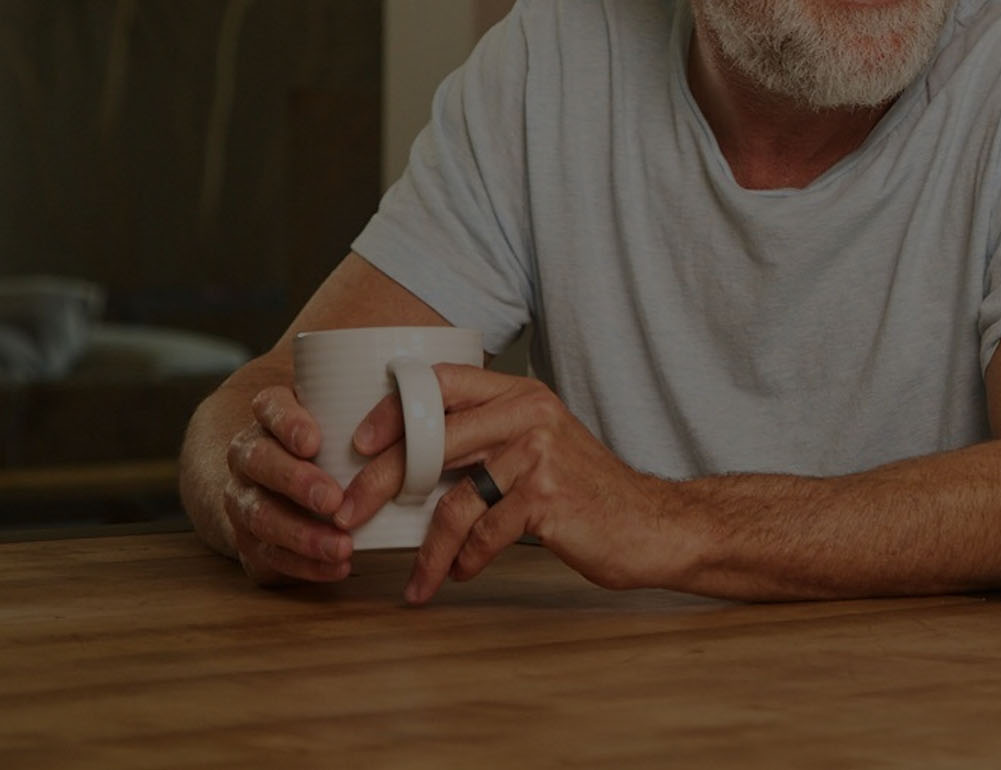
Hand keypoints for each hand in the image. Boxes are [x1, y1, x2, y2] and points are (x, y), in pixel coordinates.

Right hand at [221, 386, 352, 583]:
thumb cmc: (331, 451)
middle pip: (259, 462)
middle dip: (295, 481)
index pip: (269, 407)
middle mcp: (249, 456)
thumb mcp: (343, 425)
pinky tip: (338, 567)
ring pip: (260, 515)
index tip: (313, 442)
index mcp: (270, 419)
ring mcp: (244, 499)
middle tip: (333, 500)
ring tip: (342, 546)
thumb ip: (369, 414)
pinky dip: (305, 565)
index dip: (286, 423)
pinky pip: (271, 555)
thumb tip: (423, 405)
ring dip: (302, 534)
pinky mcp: (251, 540)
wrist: (283, 492)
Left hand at [340, 365, 691, 602]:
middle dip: (379, 483)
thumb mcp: (539, 447)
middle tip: (347, 514)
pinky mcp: (547, 498)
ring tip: (415, 576)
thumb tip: (406, 461)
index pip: (440, 383)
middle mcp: (529, 414)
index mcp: (521, 394)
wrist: (653, 526)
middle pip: (430, 443)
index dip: (392, 409)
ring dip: (426, 549)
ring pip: (453, 502)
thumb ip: (486, 441)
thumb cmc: (587, 494)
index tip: (359, 445)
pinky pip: (483, 534)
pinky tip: (459, 575)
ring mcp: (539, 454)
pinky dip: (465, 561)